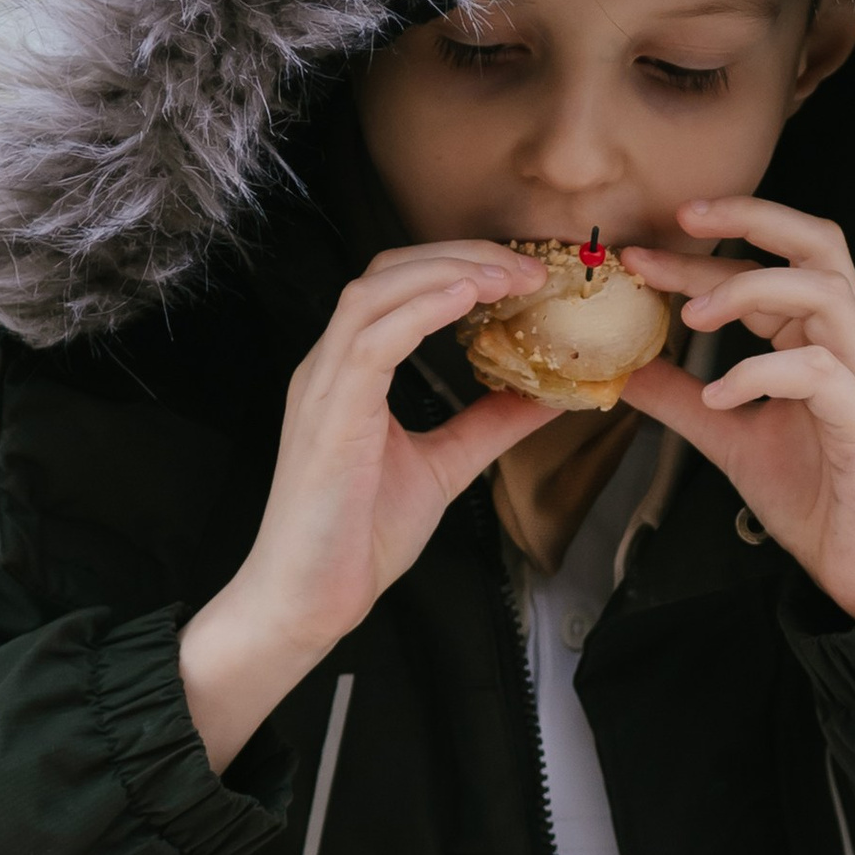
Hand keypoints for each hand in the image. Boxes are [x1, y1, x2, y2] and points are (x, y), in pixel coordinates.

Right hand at [179, 246, 554, 768]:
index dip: (462, 266)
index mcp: (351, 371)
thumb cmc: (357, 537)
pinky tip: (468, 298)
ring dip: (449, 273)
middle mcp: (330, 364)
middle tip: (531, 265)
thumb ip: (488, 424)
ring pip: (378, 291)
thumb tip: (547, 396)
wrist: (308, 599)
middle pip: (390, 271)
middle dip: (462, 255)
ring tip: (510, 275)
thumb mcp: (444, 464)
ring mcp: (323, 384)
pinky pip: (372, 340)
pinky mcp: (328, 414)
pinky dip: (421, 310)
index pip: (400, 286)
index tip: (526, 273)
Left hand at [618, 198, 854, 622]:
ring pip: (826, 292)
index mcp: (815, 338)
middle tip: (682, 221)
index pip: (764, 267)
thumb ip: (681, 398)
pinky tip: (719, 395)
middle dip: (752, 219)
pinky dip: (762, 372)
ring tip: (692, 317)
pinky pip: (821, 372)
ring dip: (753, 290)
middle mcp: (846, 343)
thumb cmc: (811, 491)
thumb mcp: (727, 436)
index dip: (701, 255)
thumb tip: (623, 369)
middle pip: (818, 245)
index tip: (639, 253)